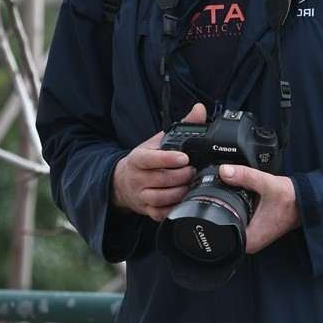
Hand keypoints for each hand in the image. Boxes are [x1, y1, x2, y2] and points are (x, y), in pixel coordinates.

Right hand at [111, 103, 206, 220]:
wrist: (122, 183)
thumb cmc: (145, 160)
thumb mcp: (157, 140)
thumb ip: (181, 125)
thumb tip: (199, 109)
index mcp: (138, 159)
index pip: (151, 159)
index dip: (168, 159)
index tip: (184, 158)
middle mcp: (137, 178)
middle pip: (162, 179)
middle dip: (182, 175)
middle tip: (194, 170)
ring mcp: (141, 196)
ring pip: (163, 197)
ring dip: (181, 191)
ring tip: (192, 183)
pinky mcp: (147, 211)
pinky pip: (163, 213)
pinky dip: (176, 207)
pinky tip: (185, 199)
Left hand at [219, 164, 300, 253]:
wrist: (306, 202)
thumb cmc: (291, 199)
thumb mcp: (267, 184)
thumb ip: (245, 176)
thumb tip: (224, 171)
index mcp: (248, 240)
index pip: (219, 232)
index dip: (212, 214)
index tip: (211, 198)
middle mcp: (249, 243)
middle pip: (221, 227)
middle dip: (220, 208)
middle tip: (223, 192)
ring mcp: (252, 238)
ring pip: (229, 223)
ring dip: (229, 208)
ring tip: (235, 194)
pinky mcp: (255, 230)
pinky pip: (238, 220)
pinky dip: (237, 209)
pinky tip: (241, 197)